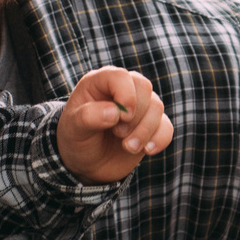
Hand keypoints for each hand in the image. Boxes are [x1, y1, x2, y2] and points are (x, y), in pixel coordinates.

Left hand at [56, 68, 173, 181]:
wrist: (86, 163)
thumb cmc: (76, 139)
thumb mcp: (74, 128)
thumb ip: (88, 117)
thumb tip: (115, 112)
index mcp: (100, 82)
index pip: (121, 76)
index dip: (125, 96)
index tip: (119, 117)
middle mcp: (123, 89)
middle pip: (144, 88)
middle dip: (134, 116)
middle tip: (118, 133)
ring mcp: (140, 107)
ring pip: (157, 108)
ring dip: (144, 131)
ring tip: (127, 147)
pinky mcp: (151, 126)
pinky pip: (166, 127)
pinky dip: (159, 140)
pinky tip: (147, 150)